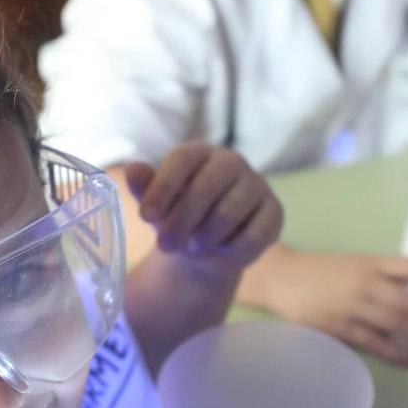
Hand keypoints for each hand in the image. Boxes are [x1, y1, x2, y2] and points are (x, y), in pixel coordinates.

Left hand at [125, 145, 282, 271]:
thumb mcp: (157, 206)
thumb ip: (145, 188)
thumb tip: (133, 170)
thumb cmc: (177, 219)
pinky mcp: (274, 212)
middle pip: (207, 185)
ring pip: (230, 211)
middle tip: (164, 245)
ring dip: (206, 236)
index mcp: (199, 153)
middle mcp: (231, 162)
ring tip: (192, 249)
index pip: (182, 159)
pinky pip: (255, 234)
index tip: (146, 216)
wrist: (205, 248)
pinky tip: (220, 254)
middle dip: (182, 219)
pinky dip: (233, 251)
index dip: (163, 187)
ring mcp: (257, 185)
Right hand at [258, 246, 407, 366]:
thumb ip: (383, 276)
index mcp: (372, 263)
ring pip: (397, 324)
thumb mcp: (355, 264)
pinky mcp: (340, 327)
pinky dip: (399, 353)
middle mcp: (365, 282)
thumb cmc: (322, 272)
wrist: (283, 279)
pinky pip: (376, 343)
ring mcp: (352, 306)